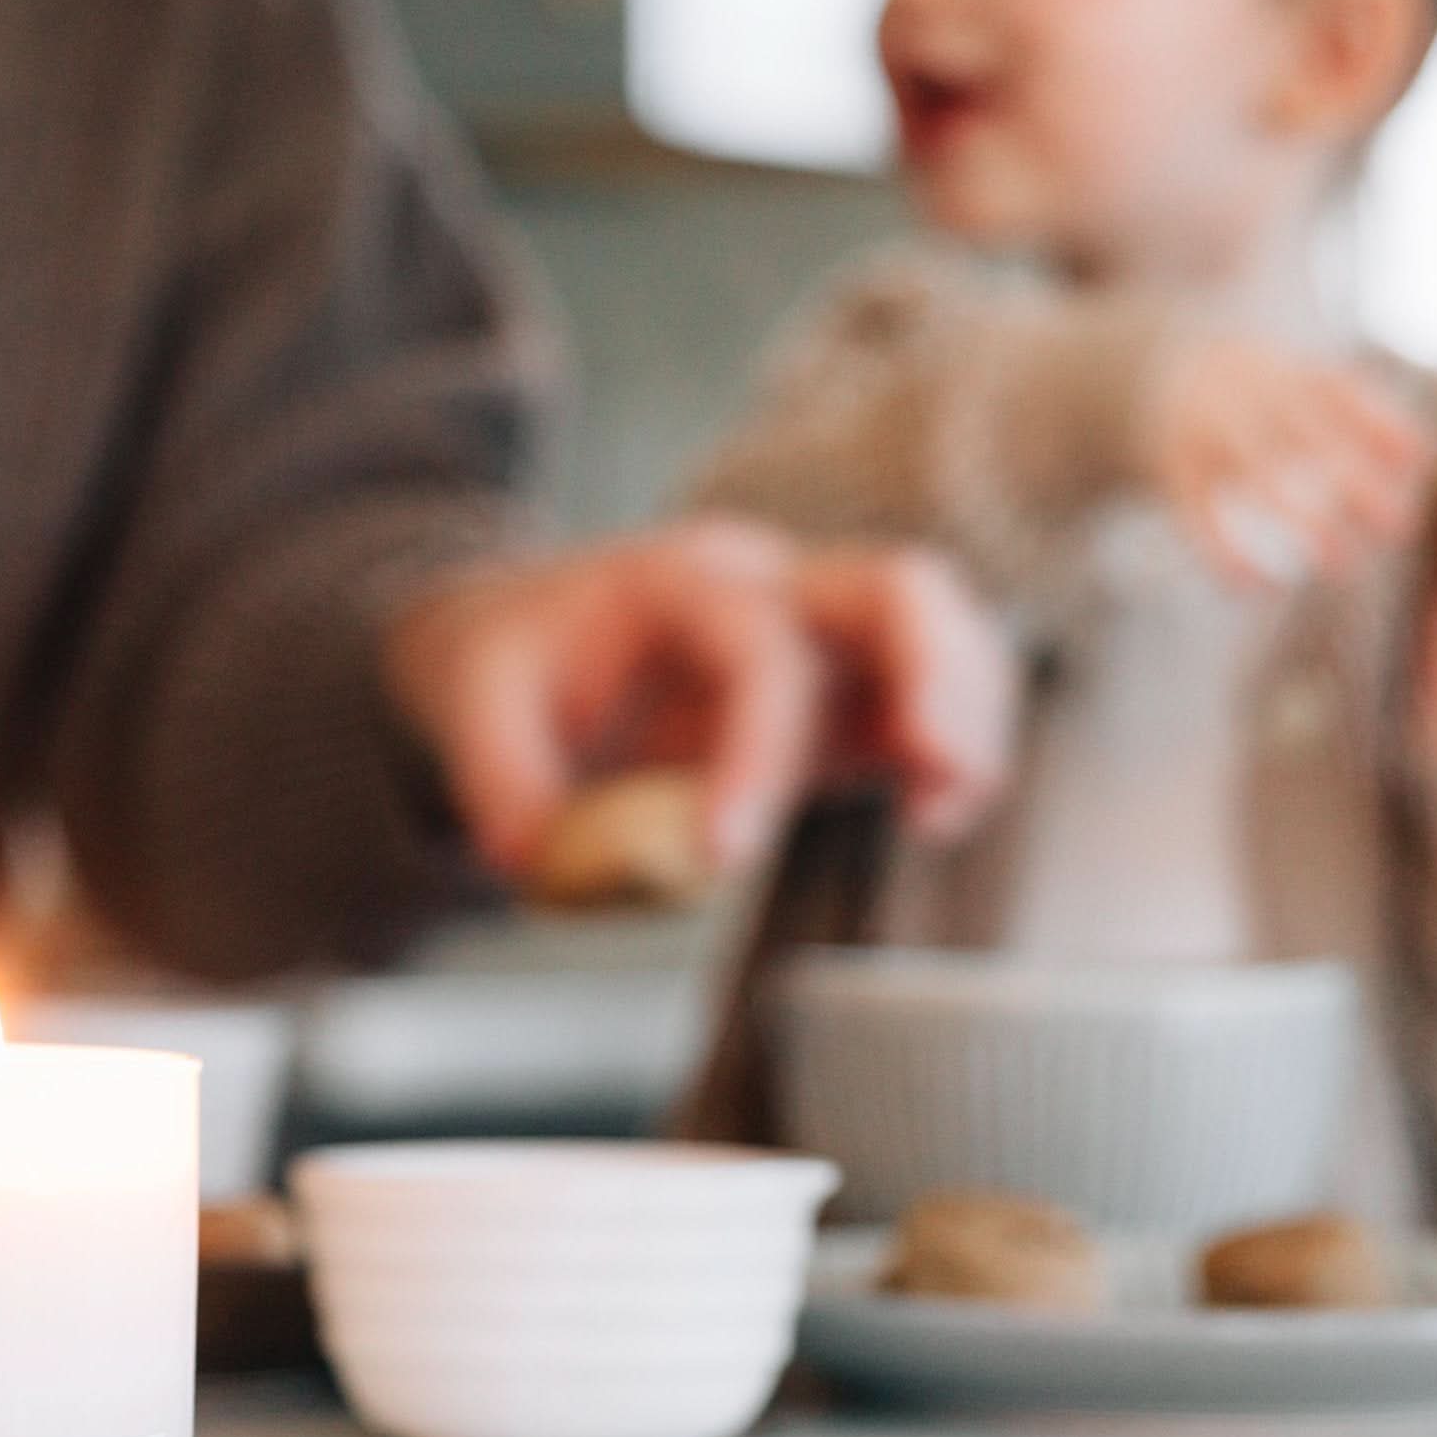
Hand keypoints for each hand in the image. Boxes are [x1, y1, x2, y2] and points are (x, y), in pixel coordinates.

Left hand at [382, 517, 1015, 886]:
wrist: (518, 640)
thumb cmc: (507, 662)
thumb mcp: (468, 703)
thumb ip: (500, 781)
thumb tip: (535, 856)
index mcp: (675, 580)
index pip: (755, 649)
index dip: (756, 752)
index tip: (724, 856)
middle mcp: (765, 588)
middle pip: (893, 585)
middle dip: (936, 672)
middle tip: (937, 775)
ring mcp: (815, 635)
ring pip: (940, 632)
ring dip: (968, 715)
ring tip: (941, 808)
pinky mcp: (844, 694)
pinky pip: (936, 695)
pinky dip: (959, 748)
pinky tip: (934, 812)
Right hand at [1143, 330, 1430, 594]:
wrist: (1162, 364)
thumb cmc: (1265, 389)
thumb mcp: (1305, 377)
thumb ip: (1356, 408)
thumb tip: (1419, 456)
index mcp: (1287, 372)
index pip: (1341, 393)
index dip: (1380, 426)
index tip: (1418, 462)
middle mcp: (1247, 396)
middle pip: (1303, 436)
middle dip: (1353, 480)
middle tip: (1398, 527)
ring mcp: (1206, 430)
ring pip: (1254, 475)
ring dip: (1301, 520)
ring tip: (1343, 567)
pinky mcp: (1172, 467)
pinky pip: (1196, 513)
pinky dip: (1223, 552)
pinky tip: (1256, 587)